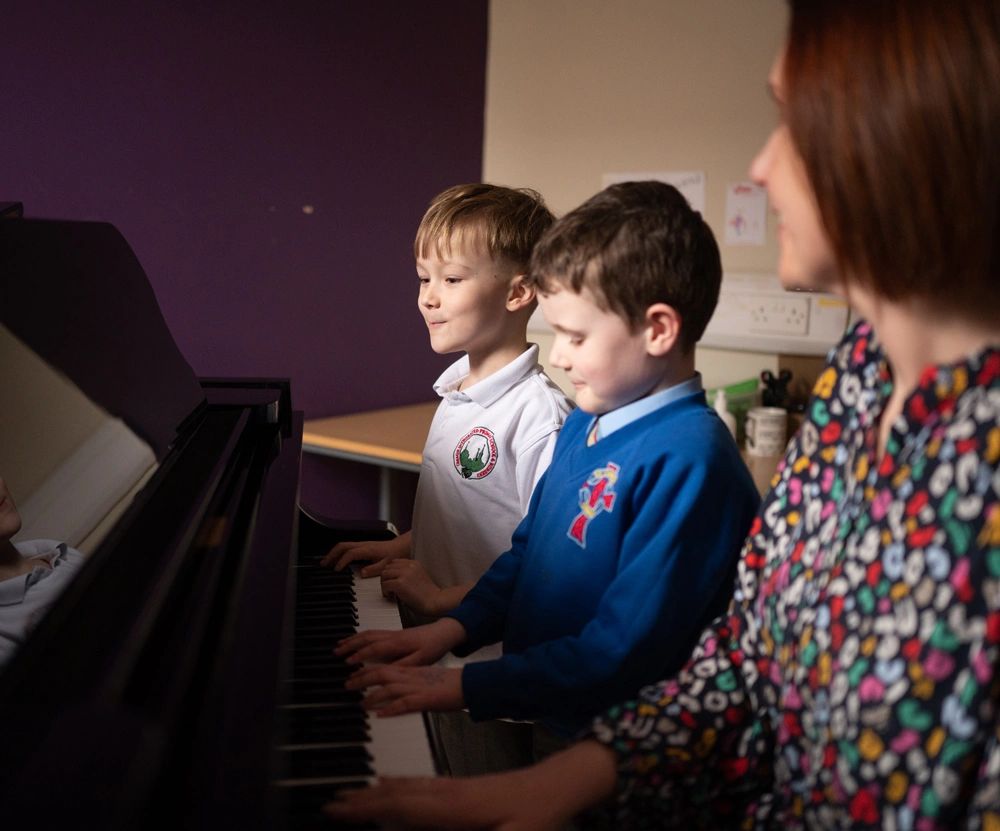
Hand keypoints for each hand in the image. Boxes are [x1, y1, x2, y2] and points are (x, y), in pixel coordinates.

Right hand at [320, 531, 410, 572]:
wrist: (401, 547)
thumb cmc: (395, 555)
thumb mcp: (386, 565)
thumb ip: (374, 570)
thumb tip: (361, 573)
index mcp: (368, 550)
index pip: (350, 554)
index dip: (342, 561)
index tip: (337, 570)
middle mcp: (363, 545)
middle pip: (342, 546)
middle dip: (331, 555)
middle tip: (324, 564)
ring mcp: (362, 544)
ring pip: (344, 545)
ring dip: (334, 553)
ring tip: (326, 562)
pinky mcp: (363, 546)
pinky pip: (348, 547)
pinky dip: (339, 553)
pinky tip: (337, 560)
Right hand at [323, 741, 617, 829]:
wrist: (556, 786)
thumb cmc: (536, 817)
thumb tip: (425, 830)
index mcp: (454, 806)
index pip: (402, 806)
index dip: (368, 808)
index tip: (337, 809)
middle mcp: (448, 792)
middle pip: (398, 793)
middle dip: (363, 798)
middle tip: (331, 801)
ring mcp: (454, 787)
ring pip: (407, 787)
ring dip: (377, 790)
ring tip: (352, 795)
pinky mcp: (461, 788)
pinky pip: (420, 785)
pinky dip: (398, 785)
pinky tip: (392, 784)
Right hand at [335, 617, 465, 666]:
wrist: (444, 632)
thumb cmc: (433, 646)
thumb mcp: (420, 660)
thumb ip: (402, 666)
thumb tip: (386, 672)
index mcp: (397, 643)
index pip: (373, 648)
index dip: (359, 656)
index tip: (347, 663)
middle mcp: (392, 636)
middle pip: (366, 637)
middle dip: (350, 644)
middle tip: (335, 652)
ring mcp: (392, 633)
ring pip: (368, 633)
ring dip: (353, 638)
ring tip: (340, 644)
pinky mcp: (395, 633)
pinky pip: (373, 633)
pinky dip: (361, 636)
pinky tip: (358, 640)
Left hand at [347, 664, 462, 715]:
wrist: (468, 683)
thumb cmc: (448, 684)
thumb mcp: (424, 680)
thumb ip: (408, 683)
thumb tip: (392, 693)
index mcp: (411, 670)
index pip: (383, 667)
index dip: (366, 670)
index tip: (353, 674)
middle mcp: (411, 676)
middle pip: (381, 673)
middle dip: (362, 678)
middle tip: (348, 685)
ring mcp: (417, 687)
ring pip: (389, 687)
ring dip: (372, 694)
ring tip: (360, 702)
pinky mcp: (426, 699)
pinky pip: (405, 703)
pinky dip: (391, 708)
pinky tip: (381, 713)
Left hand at [380, 559, 443, 615]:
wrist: (434, 601)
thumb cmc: (428, 593)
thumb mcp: (420, 576)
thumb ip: (409, 572)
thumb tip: (393, 575)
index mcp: (414, 563)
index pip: (394, 562)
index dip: (391, 572)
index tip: (393, 581)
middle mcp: (409, 566)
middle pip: (388, 567)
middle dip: (386, 578)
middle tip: (390, 588)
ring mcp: (404, 574)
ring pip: (384, 574)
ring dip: (385, 584)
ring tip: (391, 592)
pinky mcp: (400, 583)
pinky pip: (385, 585)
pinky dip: (386, 592)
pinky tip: (392, 597)